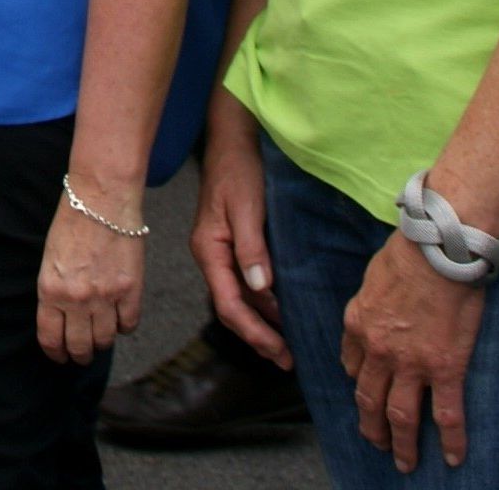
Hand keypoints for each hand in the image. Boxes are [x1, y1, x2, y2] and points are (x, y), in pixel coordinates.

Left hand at [40, 174, 145, 363]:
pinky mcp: (131, 291)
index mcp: (51, 290)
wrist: (101, 200)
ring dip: (101, 344)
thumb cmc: (72, 222)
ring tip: (100, 340)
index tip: (59, 357)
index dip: (55, 353)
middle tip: (81, 355)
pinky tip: (120, 320)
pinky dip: (124, 327)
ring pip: (105, 340)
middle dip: (79, 355)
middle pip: (80, 345)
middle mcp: (77, 299)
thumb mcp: (50, 259)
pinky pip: (129, 324)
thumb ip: (55, 291)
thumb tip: (62, 316)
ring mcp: (106, 297)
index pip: (51, 337)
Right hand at [191, 97, 290, 365]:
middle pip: (232, 307)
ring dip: (263, 322)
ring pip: (240, 297)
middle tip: (288, 360)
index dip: (254, 332)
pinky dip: (265, 302)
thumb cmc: (238, 169)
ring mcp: (222, 251)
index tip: (280, 352)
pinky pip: (247, 283)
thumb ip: (252, 248)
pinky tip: (283, 309)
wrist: (233, 139)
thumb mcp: (246, 207)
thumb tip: (261, 290)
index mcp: (208, 250)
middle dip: (259, 336)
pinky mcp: (235, 244)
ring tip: (289, 344)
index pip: (228, 304)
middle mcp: (212, 256)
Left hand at [341, 232, 485, 472]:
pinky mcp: (445, 369)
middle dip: (372, 427)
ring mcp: (412, 364)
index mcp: (359, 325)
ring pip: (402, 415)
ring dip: (402, 444)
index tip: (365, 394)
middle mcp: (379, 351)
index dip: (359, 383)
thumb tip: (373, 310)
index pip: (353, 365)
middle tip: (377, 444)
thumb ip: (369, 302)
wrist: (437, 251)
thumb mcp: (372, 277)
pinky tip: (453, 459)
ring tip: (404, 463)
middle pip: (370, 399)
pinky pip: (447, 415)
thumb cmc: (407, 254)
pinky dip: (451, 441)